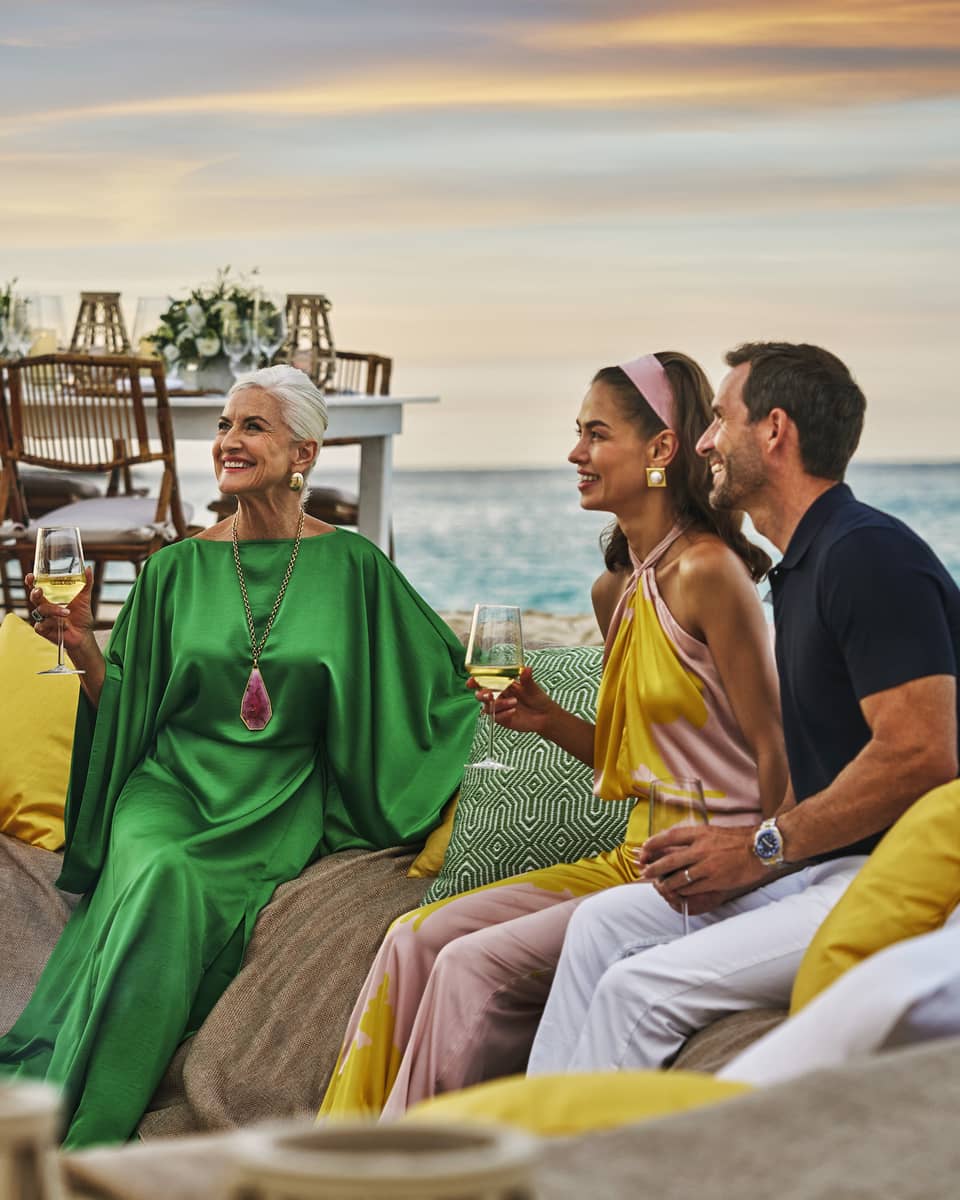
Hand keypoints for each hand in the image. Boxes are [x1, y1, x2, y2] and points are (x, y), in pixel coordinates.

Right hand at [27, 566, 94, 651]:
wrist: (84, 634)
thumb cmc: (81, 616)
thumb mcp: (85, 598)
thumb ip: (86, 583)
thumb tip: (89, 568)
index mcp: (50, 597)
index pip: (36, 586)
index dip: (31, 581)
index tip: (31, 576)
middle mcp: (44, 606)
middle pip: (34, 597)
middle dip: (35, 592)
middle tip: (40, 590)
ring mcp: (42, 618)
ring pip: (41, 610)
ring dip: (54, 610)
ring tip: (67, 613)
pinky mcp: (42, 629)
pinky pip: (42, 624)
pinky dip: (54, 623)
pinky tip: (64, 625)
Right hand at [467, 667, 556, 735]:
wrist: (544, 715)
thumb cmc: (536, 697)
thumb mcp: (532, 687)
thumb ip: (527, 679)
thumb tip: (527, 669)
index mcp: (501, 684)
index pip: (484, 681)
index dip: (475, 681)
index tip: (471, 682)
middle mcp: (497, 695)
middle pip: (481, 695)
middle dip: (483, 695)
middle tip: (490, 695)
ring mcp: (499, 708)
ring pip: (488, 707)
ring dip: (499, 704)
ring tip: (514, 702)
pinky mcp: (502, 719)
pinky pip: (496, 717)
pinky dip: (504, 714)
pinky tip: (513, 711)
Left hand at [636, 824, 765, 908]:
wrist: (760, 848)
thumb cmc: (738, 839)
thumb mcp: (713, 831)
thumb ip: (695, 838)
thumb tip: (676, 845)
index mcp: (700, 833)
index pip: (670, 836)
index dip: (653, 843)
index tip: (644, 849)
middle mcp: (701, 848)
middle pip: (669, 860)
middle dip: (653, 868)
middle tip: (644, 873)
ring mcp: (707, 866)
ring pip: (678, 877)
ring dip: (666, 883)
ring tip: (659, 886)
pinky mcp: (714, 880)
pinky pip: (691, 888)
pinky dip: (682, 891)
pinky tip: (678, 892)